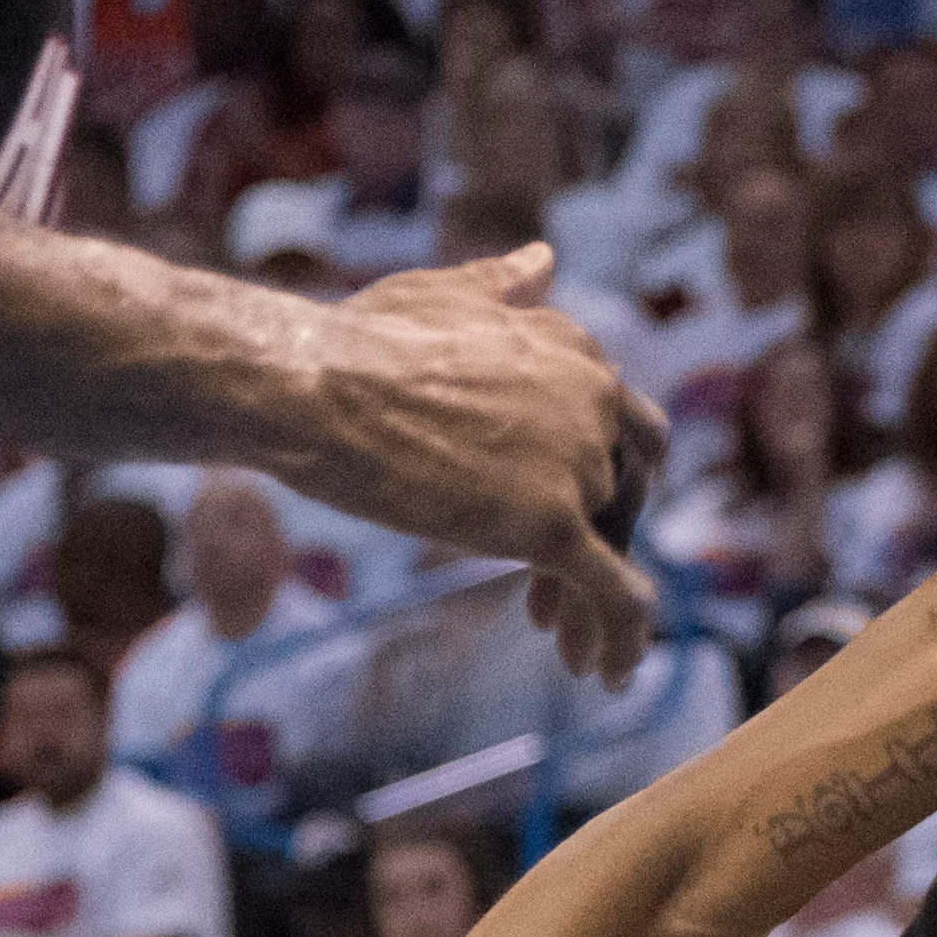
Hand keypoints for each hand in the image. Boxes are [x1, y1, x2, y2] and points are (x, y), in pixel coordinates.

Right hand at [287, 245, 663, 682]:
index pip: (621, 428)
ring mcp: (579, 462)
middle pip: (630, 492)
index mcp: (577, 349)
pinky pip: (617, 596)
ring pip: (620, 549)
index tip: (554, 521)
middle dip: (604, 543)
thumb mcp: (437, 297)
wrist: (306, 384)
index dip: (599, 480)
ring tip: (572, 650)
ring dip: (599, 604)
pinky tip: (607, 677)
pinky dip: (622, 638)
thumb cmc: (348, 341)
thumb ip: (500, 289)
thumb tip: (543, 259)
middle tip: (548, 597)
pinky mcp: (556, 522)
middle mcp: (596, 400)